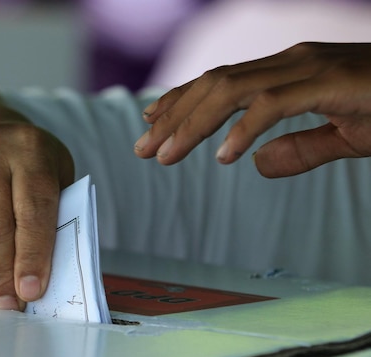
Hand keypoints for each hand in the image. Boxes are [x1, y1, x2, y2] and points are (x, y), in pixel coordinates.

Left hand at [134, 42, 370, 176]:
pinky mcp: (328, 82)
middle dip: (172, 116)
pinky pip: (272, 104)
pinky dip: (243, 129)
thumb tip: (258, 166)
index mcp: (287, 72)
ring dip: (192, 124)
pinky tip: (224, 156)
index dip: (181, 101)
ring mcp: (307, 68)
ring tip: (164, 155)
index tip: (150, 122)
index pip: (219, 83)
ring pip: (229, 90)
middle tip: (142, 149)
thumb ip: (300, 149)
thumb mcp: (341, 136)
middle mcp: (290, 62)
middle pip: (212, 85)